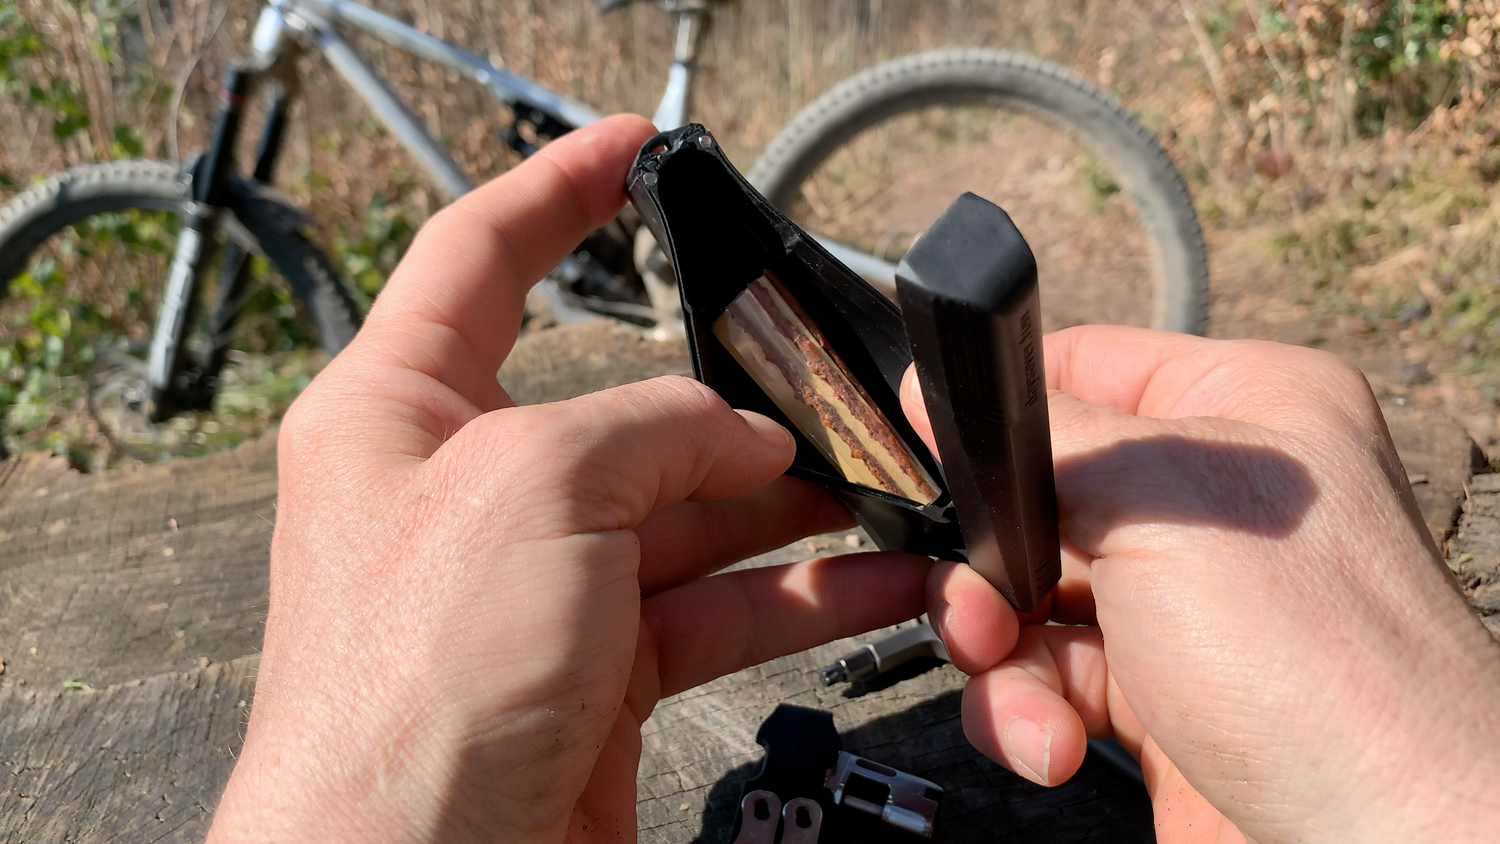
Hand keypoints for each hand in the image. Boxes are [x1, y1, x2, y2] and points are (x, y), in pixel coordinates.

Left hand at [206, 115, 931, 842]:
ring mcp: (535, 589)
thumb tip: (736, 436)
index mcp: (399, 416)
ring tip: (877, 485)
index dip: (559, 192)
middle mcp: (466, 497)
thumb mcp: (533, 489)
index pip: (478, 259)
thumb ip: (649, 429)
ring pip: (683, 515)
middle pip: (617, 407)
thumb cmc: (407, 691)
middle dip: (724, 398)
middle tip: (823, 386)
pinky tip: (874, 578)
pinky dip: (794, 591)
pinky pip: (713, 606)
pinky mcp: (595, 671)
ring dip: (784, 502)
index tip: (635, 153)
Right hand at [904, 326, 1499, 841]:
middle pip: (1037, 504)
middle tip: (980, 611)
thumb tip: (935, 394)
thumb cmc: (1321, 664)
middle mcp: (1213, 509)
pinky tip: (1053, 742)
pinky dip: (1027, 714)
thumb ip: (1038, 438)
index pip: (1087, 372)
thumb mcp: (1158, 499)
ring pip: (1024, 603)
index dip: (1004, 415)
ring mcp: (1187, 609)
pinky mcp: (1159, 700)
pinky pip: (1046, 682)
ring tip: (1026, 699)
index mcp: (1243, 415)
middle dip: (987, 568)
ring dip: (999, 656)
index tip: (932, 447)